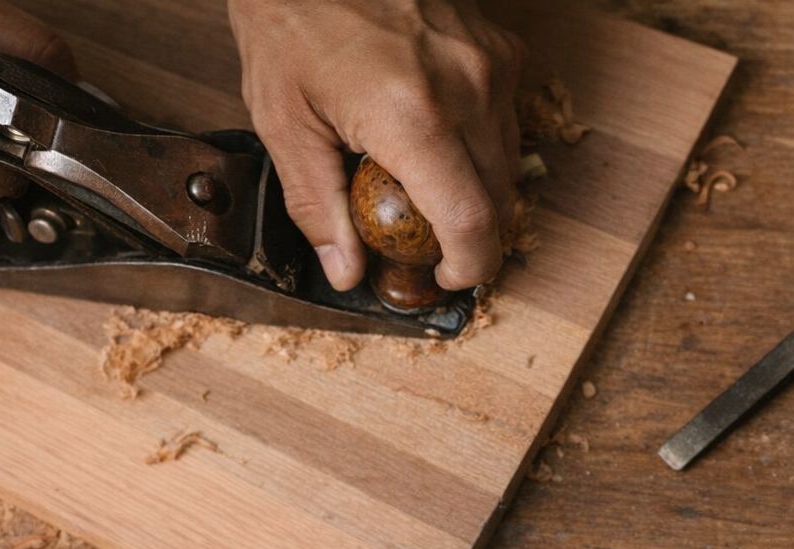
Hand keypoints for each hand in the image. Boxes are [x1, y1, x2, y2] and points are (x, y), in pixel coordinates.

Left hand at [230, 0, 523, 291]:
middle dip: (471, 236)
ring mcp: (489, 64)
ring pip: (509, 163)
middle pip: (500, 200)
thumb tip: (344, 269)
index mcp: (411, 115)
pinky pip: (506, 120)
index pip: (472, 222)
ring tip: (424, 186)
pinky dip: (480, 145)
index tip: (447, 278)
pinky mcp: (499, 47)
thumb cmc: (291, 15)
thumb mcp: (283, 119)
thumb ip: (317, 204)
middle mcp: (466, 88)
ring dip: (477, 190)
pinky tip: (436, 137)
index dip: (468, 267)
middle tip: (426, 242)